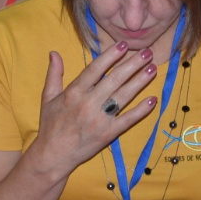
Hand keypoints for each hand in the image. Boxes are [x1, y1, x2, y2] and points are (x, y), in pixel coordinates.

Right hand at [30, 43, 157, 181]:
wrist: (54, 155)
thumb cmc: (51, 125)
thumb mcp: (48, 97)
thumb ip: (54, 74)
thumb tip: (54, 53)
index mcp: (74, 92)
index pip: (95, 69)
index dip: (111, 56)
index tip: (124, 45)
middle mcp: (89, 103)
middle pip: (114, 79)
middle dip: (132, 64)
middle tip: (147, 52)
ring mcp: (100, 119)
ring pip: (124, 96)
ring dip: (139, 82)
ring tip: (152, 69)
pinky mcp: (109, 134)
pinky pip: (128, 119)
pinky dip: (141, 110)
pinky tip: (152, 100)